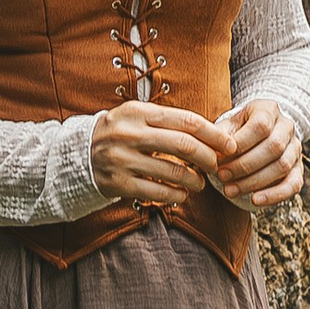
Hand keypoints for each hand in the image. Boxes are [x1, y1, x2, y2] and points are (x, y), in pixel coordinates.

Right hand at [89, 100, 228, 207]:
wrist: (80, 153)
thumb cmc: (122, 133)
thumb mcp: (139, 116)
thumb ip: (170, 121)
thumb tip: (213, 135)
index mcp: (139, 112)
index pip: (186, 121)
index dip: (213, 134)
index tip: (229, 145)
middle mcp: (129, 134)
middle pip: (184, 145)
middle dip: (208, 158)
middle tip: (217, 166)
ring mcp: (122, 159)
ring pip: (173, 173)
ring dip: (195, 181)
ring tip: (199, 182)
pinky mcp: (118, 183)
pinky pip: (158, 193)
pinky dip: (177, 195)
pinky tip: (181, 194)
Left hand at [211, 97, 303, 216]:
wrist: (258, 133)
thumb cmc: (238, 130)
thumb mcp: (227, 125)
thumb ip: (218, 136)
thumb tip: (206, 151)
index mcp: (268, 110)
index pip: (260, 126)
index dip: (241, 143)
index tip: (220, 156)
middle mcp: (287, 127)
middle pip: (273, 147)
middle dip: (244, 165)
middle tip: (222, 176)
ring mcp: (295, 148)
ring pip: (282, 166)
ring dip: (254, 181)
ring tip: (230, 190)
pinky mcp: (298, 169)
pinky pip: (293, 185)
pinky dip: (274, 195)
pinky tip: (255, 200)